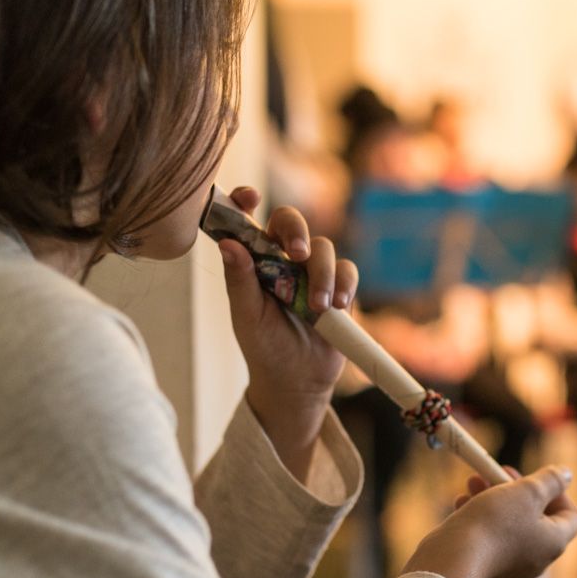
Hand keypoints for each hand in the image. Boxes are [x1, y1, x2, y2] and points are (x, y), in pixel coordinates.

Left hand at [217, 188, 358, 460]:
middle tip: (296, 254)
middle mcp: (283, 259)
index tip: (250, 197)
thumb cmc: (263, 347)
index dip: (246, 201)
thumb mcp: (246, 316)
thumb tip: (228, 244)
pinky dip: (345, 284)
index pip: (249, 221)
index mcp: (255, 261)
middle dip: (296, 232)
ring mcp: (313, 271)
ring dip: (322, 274)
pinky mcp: (340, 286)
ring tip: (318, 306)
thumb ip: (240, 280)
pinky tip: (337, 306)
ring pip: (323, 247)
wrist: (296, 380)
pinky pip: (348, 270)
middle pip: (291, 222)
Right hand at [401, 466, 576, 577]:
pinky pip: (487, 540)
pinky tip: (461, 502)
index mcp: (553, 543)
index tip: (537, 479)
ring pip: (507, 526)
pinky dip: (477, 519)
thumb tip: (566, 475)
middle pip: (535, 517)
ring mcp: (510, 568)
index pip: (570, 516)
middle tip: (499, 471)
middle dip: (515, 489)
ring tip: (473, 481)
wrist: (453, 561)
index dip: (559, 493)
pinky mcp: (485, 571)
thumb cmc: (494, 523)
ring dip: (492, 498)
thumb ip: (550, 480)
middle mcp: (536, 560)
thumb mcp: (527, 491)